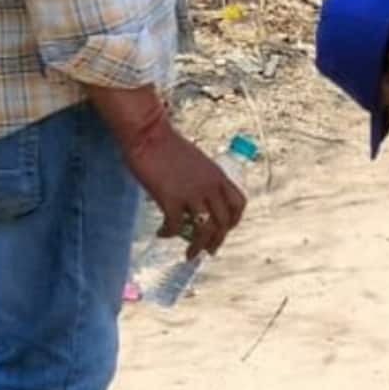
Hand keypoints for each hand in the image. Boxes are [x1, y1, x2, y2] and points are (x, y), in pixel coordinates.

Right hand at [124, 124, 245, 258]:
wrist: (149, 134)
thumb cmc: (167, 145)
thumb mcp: (194, 162)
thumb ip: (199, 179)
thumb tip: (194, 197)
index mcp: (218, 175)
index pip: (239, 203)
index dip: (234, 221)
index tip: (225, 230)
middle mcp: (210, 186)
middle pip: (223, 221)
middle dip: (217, 240)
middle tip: (207, 251)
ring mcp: (192, 192)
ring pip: (205, 229)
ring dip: (198, 246)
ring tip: (189, 255)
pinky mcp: (171, 198)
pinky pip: (176, 225)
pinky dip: (169, 234)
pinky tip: (161, 234)